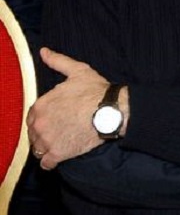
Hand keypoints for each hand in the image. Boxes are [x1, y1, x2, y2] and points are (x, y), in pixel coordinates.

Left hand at [27, 48, 110, 169]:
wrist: (111, 111)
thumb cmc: (96, 91)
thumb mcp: (77, 71)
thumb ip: (58, 61)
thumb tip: (44, 51)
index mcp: (41, 104)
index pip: (33, 115)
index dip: (43, 117)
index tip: (54, 117)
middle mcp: (40, 124)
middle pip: (33, 132)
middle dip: (43, 132)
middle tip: (59, 130)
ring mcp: (48, 140)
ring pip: (38, 148)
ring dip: (46, 146)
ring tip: (60, 141)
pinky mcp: (58, 153)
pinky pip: (46, 163)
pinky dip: (51, 161)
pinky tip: (59, 156)